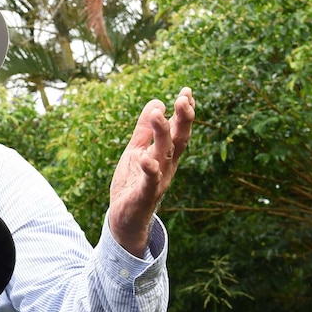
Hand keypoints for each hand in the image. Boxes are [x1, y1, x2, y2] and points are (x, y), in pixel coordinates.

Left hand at [108, 87, 195, 256]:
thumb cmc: (132, 184)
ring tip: (157, 115)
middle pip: (178, 140)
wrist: (124, 219)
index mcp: (165, 155)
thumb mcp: (136, 151)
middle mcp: (166, 167)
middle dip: (182, 120)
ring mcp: (157, 181)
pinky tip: (145, 158)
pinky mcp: (144, 195)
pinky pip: (149, 182)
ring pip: (164, 155)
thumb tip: (156, 102)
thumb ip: (144, 130)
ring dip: (162, 135)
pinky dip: (149, 170)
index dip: (184, 113)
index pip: (178, 131)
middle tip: (183, 98)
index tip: (187, 92)